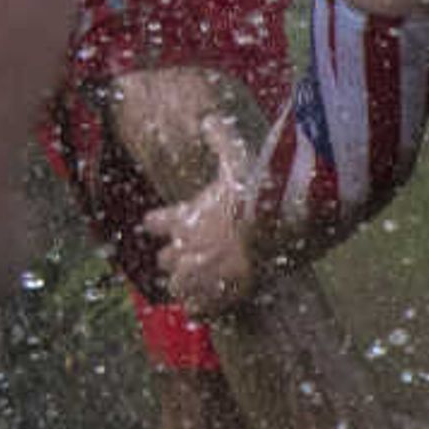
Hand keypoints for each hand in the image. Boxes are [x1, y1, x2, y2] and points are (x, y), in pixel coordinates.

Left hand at [143, 115, 267, 315]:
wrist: (272, 229)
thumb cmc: (252, 192)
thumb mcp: (236, 158)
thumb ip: (221, 139)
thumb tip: (208, 117)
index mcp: (185, 217)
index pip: (156, 222)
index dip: (158, 223)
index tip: (157, 223)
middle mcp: (186, 249)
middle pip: (165, 260)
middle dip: (173, 259)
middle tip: (183, 257)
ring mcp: (202, 275)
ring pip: (179, 287)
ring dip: (186, 285)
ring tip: (194, 286)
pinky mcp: (221, 296)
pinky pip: (199, 310)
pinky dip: (202, 308)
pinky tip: (208, 307)